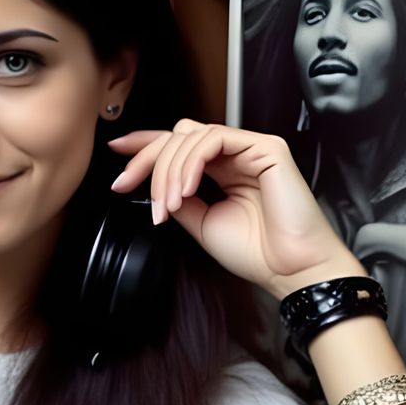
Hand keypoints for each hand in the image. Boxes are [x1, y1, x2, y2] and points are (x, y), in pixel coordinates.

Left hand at [107, 119, 366, 299]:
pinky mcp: (265, 147)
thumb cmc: (257, 252)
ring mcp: (250, 148)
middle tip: (128, 185)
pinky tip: (185, 189)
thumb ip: (178, 199)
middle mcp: (235, 155)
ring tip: (166, 203)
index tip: (117, 150)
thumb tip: (153, 185)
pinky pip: (215, 139)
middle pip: (179, 135)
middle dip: (147, 158)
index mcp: (222, 171)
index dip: (146, 143)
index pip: (180, 146)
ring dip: (168, 169)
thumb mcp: (200, 223)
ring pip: (191, 135)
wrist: (288, 269)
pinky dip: (191, 163)